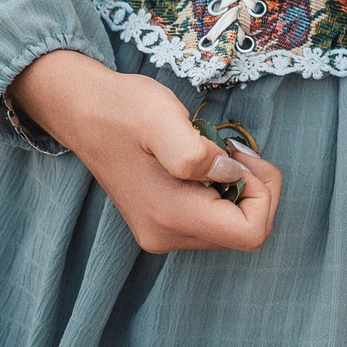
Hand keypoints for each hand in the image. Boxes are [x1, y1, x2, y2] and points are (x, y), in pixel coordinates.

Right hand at [9, 49, 282, 252]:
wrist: (84, 112)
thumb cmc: (123, 109)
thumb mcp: (161, 118)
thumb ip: (196, 152)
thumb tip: (230, 173)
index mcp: (172, 217)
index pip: (251, 232)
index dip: (262, 193)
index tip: (240, 157)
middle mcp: (167, 236)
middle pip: (245, 230)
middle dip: (255, 187)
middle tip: (232, 148)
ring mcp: (163, 233)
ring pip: (232, 225)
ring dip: (239, 186)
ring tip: (215, 151)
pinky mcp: (162, 223)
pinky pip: (214, 217)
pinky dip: (222, 189)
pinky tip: (205, 163)